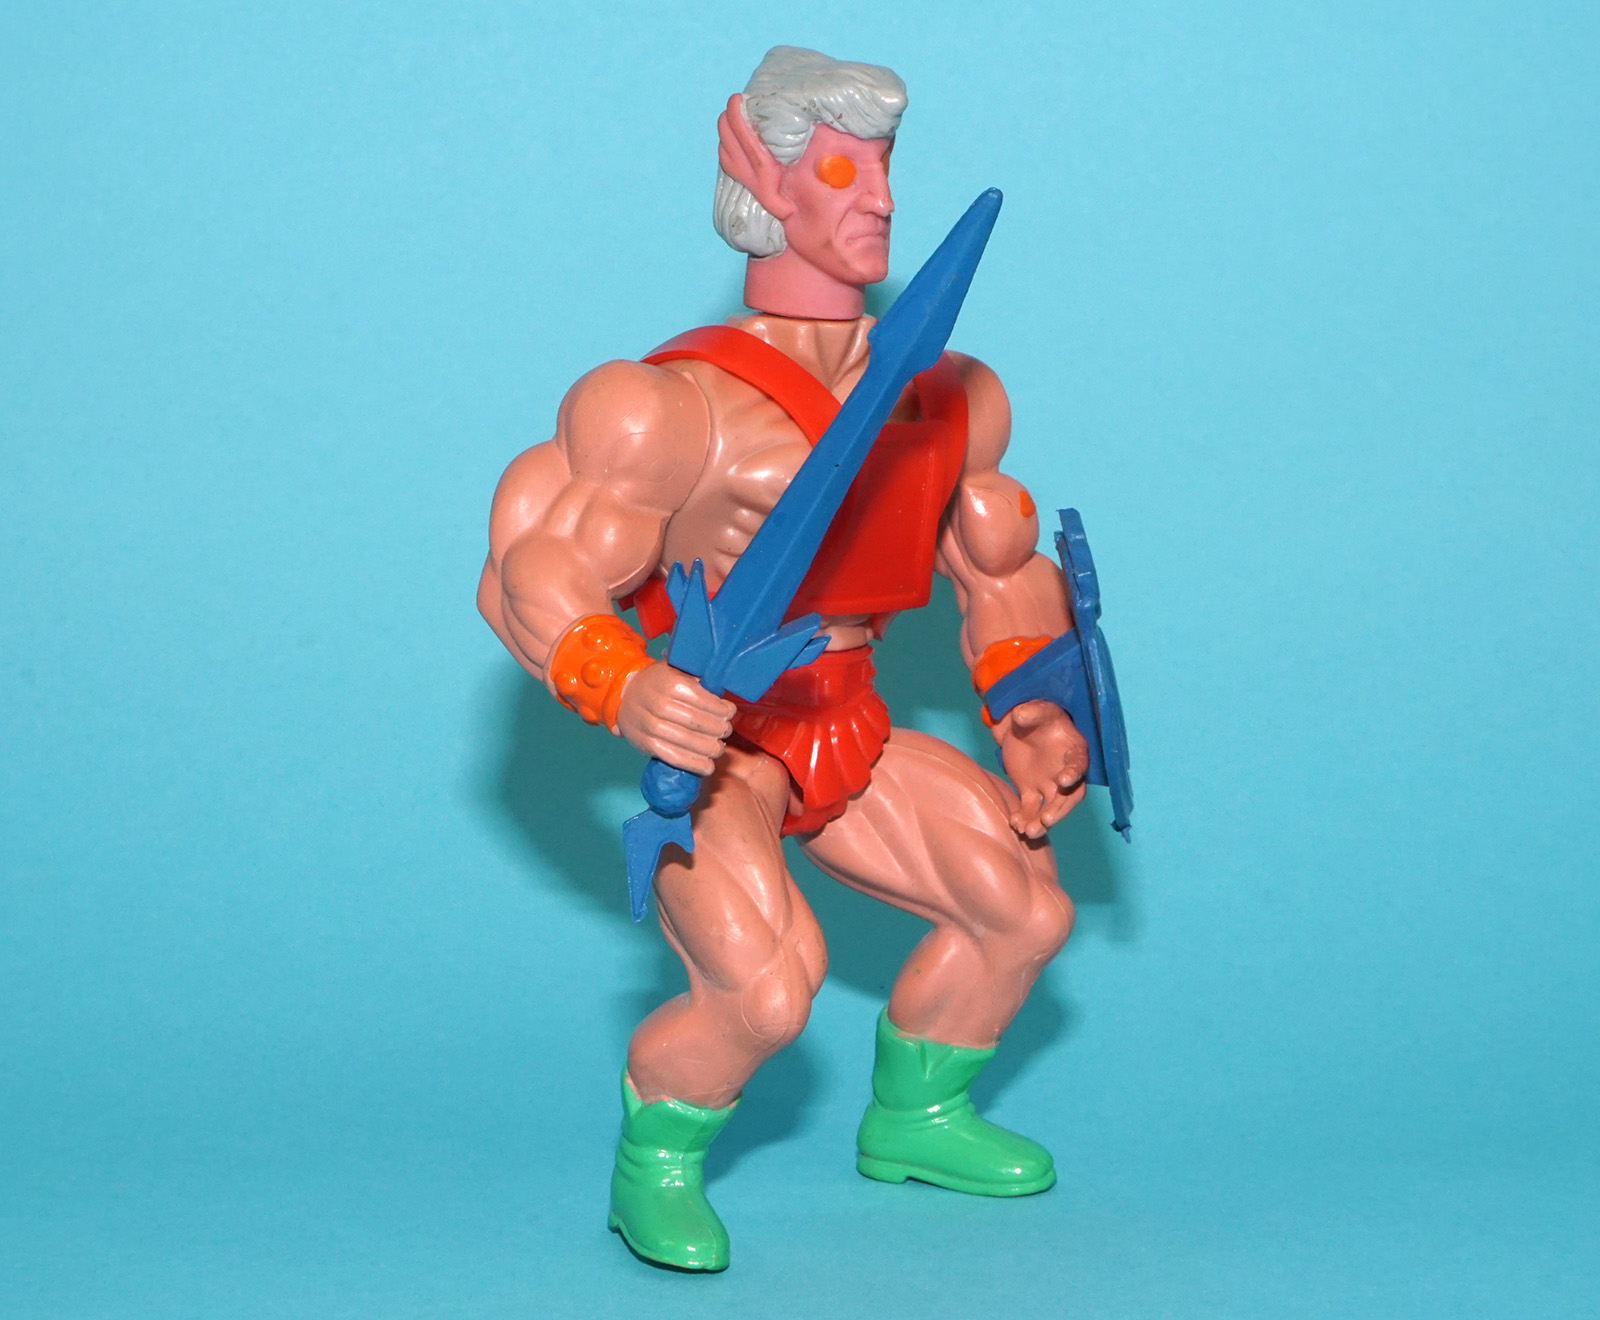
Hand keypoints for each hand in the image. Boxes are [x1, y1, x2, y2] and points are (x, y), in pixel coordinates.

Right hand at [615, 661, 737, 775]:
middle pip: (697, 722)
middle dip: (718, 729)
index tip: (730, 713)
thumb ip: (699, 676)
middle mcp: (659, 704)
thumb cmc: (659, 682)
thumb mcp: (677, 669)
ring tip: (719, 748)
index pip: (704, 700)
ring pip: (687, 741)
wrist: (626, 694)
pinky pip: (674, 757)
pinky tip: (708, 766)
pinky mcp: (646, 744)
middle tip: (726, 731)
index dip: (722, 710)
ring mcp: (650, 726)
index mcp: (670, 684)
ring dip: (709, 749)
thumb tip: (724, 686)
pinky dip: (694, 764)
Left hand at [994, 700, 1087, 838]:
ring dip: (1042, 821)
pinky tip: (1015, 825)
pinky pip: (1031, 809)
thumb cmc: (1034, 717)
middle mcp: (1066, 772)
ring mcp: (1049, 785)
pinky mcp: (1031, 792)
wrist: (1019, 729)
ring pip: (1051, 808)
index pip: (1079, 764)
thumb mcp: (1034, 710)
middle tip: (1047, 819)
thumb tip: (1020, 713)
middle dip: (1060, 809)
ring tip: (1029, 832)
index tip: (1064, 781)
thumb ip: (1030, 712)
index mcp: (1073, 751)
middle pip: (1069, 796)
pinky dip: (1025, 818)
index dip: (1074, 773)